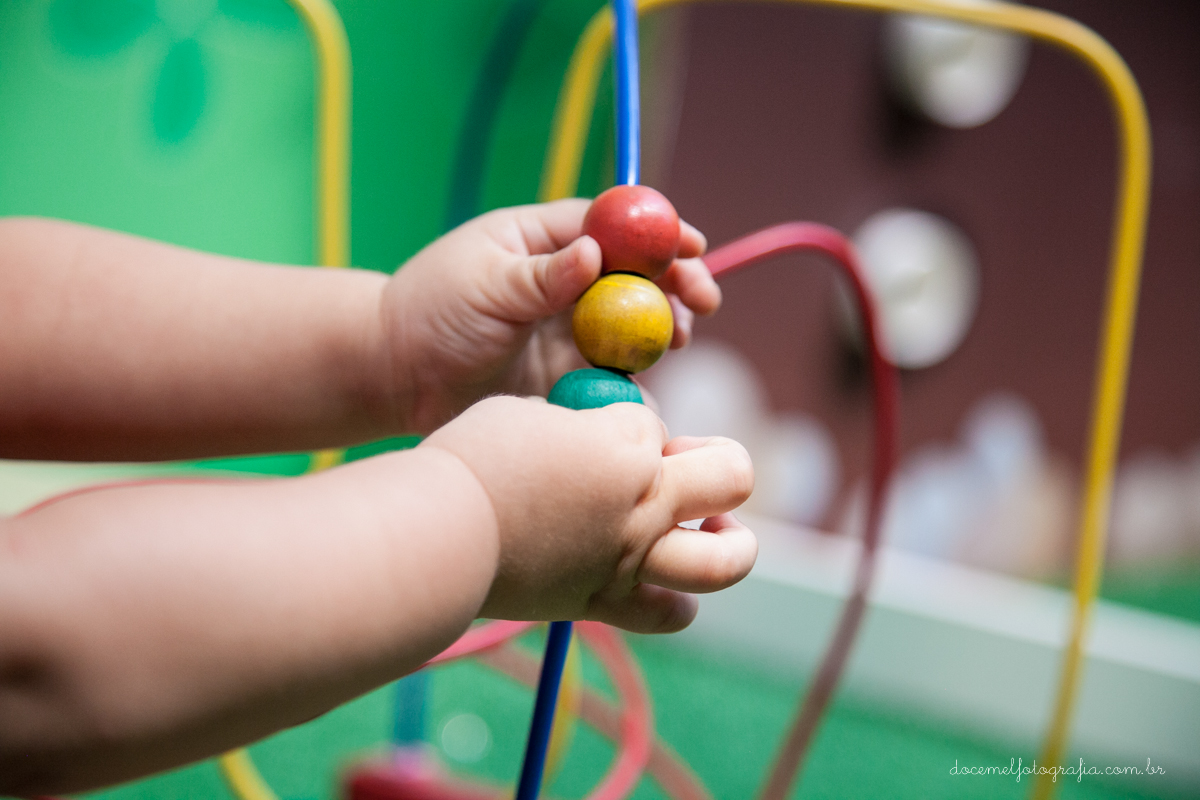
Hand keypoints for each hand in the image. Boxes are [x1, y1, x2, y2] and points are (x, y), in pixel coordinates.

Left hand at [381, 199, 716, 433]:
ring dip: (663, 329)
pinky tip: (646, 388)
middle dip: (677, 283)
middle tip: (703, 302)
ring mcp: (570, 329)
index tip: (693, 245)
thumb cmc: (428, 313)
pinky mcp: (569, 374)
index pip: (613, 225)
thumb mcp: (483, 286)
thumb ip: (541, 274)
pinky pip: (615, 374)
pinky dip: (638, 379)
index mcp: (543, 241)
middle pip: (639, 273)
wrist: (397, 380)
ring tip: (675, 341)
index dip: (658, 232)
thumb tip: (596, 251)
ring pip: (635, 324)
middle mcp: (566, 281)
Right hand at [421, 395, 755, 632]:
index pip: (654, 423)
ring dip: (731, 541)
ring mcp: (630, 558)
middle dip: (719, 463)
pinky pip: (669, 612)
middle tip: (688, 467)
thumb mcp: (526, 413)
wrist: (439, 536)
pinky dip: (675, 600)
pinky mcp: (604, 602)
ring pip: (726, 561)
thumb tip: (585, 437)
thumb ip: (573, 422)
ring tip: (712, 530)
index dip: (625, 423)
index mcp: (626, 443)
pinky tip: (658, 578)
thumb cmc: (472, 461)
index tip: (591, 432)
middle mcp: (643, 502)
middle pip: (732, 476)